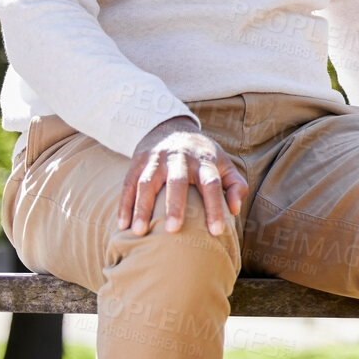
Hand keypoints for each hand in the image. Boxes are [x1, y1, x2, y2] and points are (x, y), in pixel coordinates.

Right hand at [117, 117, 246, 237]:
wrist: (171, 127)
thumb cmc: (202, 156)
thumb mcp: (224, 164)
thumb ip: (235, 186)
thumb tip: (235, 210)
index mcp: (204, 161)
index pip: (212, 184)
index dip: (215, 207)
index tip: (217, 231)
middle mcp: (180, 158)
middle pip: (177, 181)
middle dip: (175, 205)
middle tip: (173, 230)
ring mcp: (156, 159)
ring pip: (147, 183)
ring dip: (142, 207)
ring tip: (139, 231)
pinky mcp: (137, 162)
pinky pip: (128, 184)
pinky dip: (125, 204)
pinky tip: (122, 225)